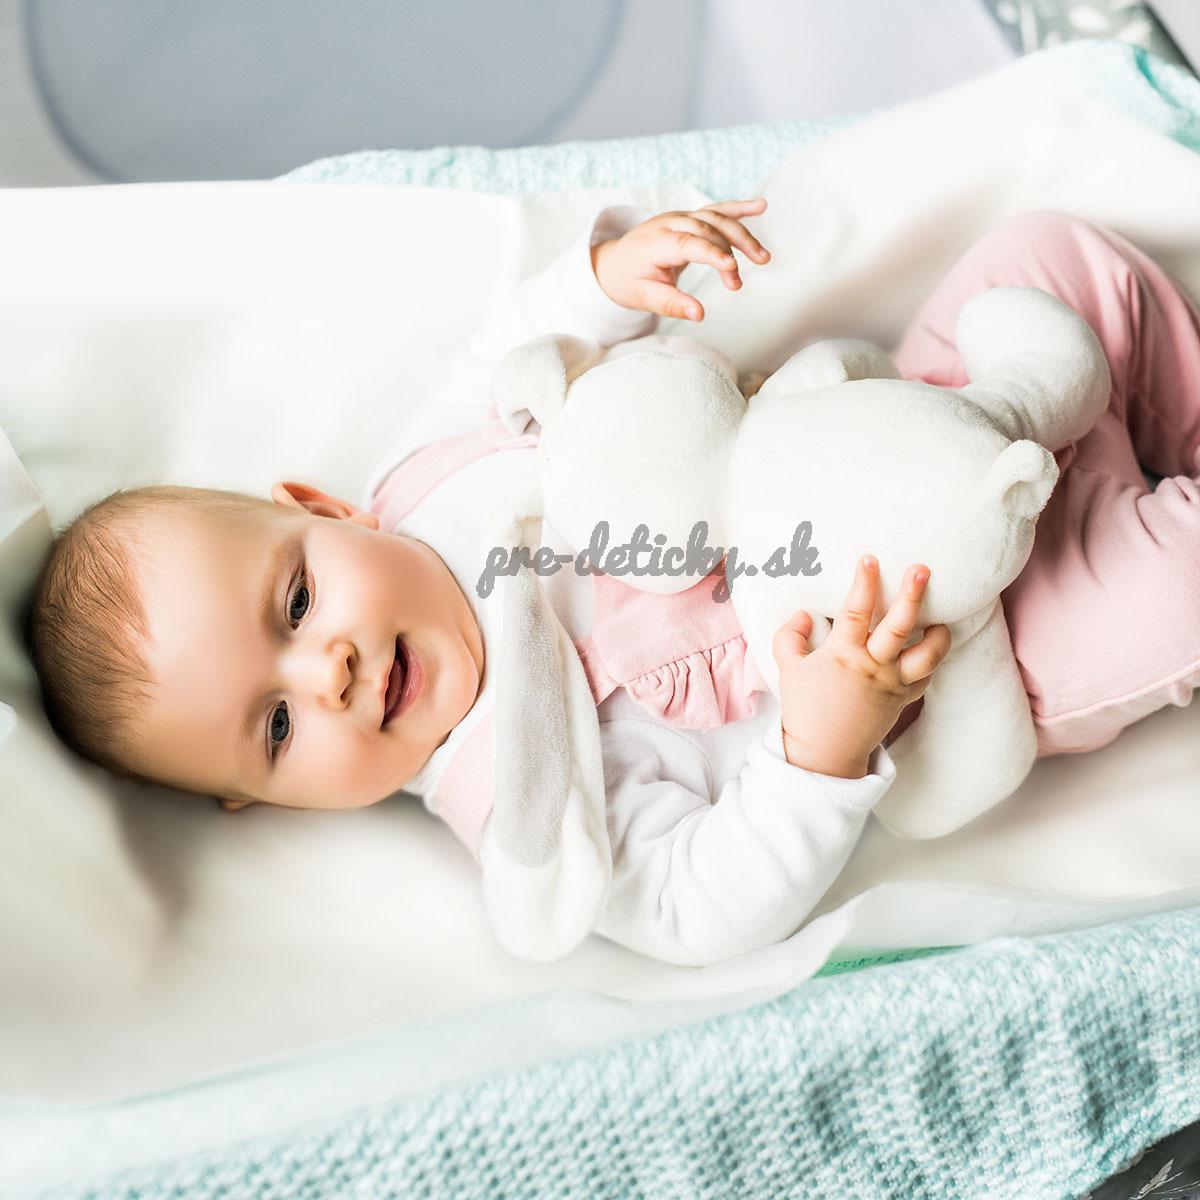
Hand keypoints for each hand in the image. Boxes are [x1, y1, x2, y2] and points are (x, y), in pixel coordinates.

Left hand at [591, 198, 770, 321]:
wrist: (616, 262)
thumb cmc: (629, 281)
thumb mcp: (645, 298)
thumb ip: (672, 304)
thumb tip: (699, 315)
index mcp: (655, 242)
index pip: (687, 243)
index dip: (711, 253)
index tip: (732, 268)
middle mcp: (670, 223)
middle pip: (707, 229)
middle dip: (730, 251)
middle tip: (739, 284)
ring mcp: (681, 218)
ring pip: (717, 219)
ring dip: (742, 235)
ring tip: (763, 258)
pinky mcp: (691, 218)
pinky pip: (717, 210)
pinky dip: (739, 209)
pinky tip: (761, 206)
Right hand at [773, 556, 951, 778]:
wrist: (824, 753)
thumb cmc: (805, 708)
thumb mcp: (787, 668)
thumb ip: (790, 636)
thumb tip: (805, 613)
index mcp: (844, 655)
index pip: (856, 610)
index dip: (863, 582)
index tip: (870, 558)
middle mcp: (873, 666)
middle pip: (899, 625)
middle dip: (912, 594)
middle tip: (922, 569)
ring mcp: (892, 684)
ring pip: (926, 655)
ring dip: (938, 635)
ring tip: (941, 620)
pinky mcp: (903, 700)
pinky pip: (925, 678)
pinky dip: (931, 661)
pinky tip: (930, 647)